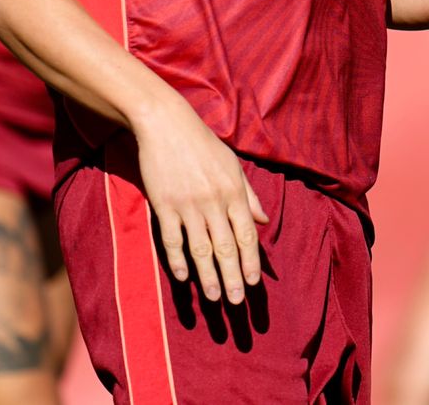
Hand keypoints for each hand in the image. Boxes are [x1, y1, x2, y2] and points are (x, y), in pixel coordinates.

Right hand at [133, 95, 267, 304]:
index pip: (246, 235)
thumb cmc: (203, 144)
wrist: (166, 124)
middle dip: (232, 278)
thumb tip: (263, 222)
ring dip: (208, 277)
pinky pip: (173, 239)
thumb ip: (249, 195)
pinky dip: (178, 260)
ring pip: (201, 249)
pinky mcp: (164, 204)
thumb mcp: (233, 164)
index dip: (250, 262)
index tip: (253, 284)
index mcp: (234, 191)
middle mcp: (214, 201)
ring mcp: (188, 205)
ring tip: (214, 299)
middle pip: (226, 248)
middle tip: (236, 303)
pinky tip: (184, 277)